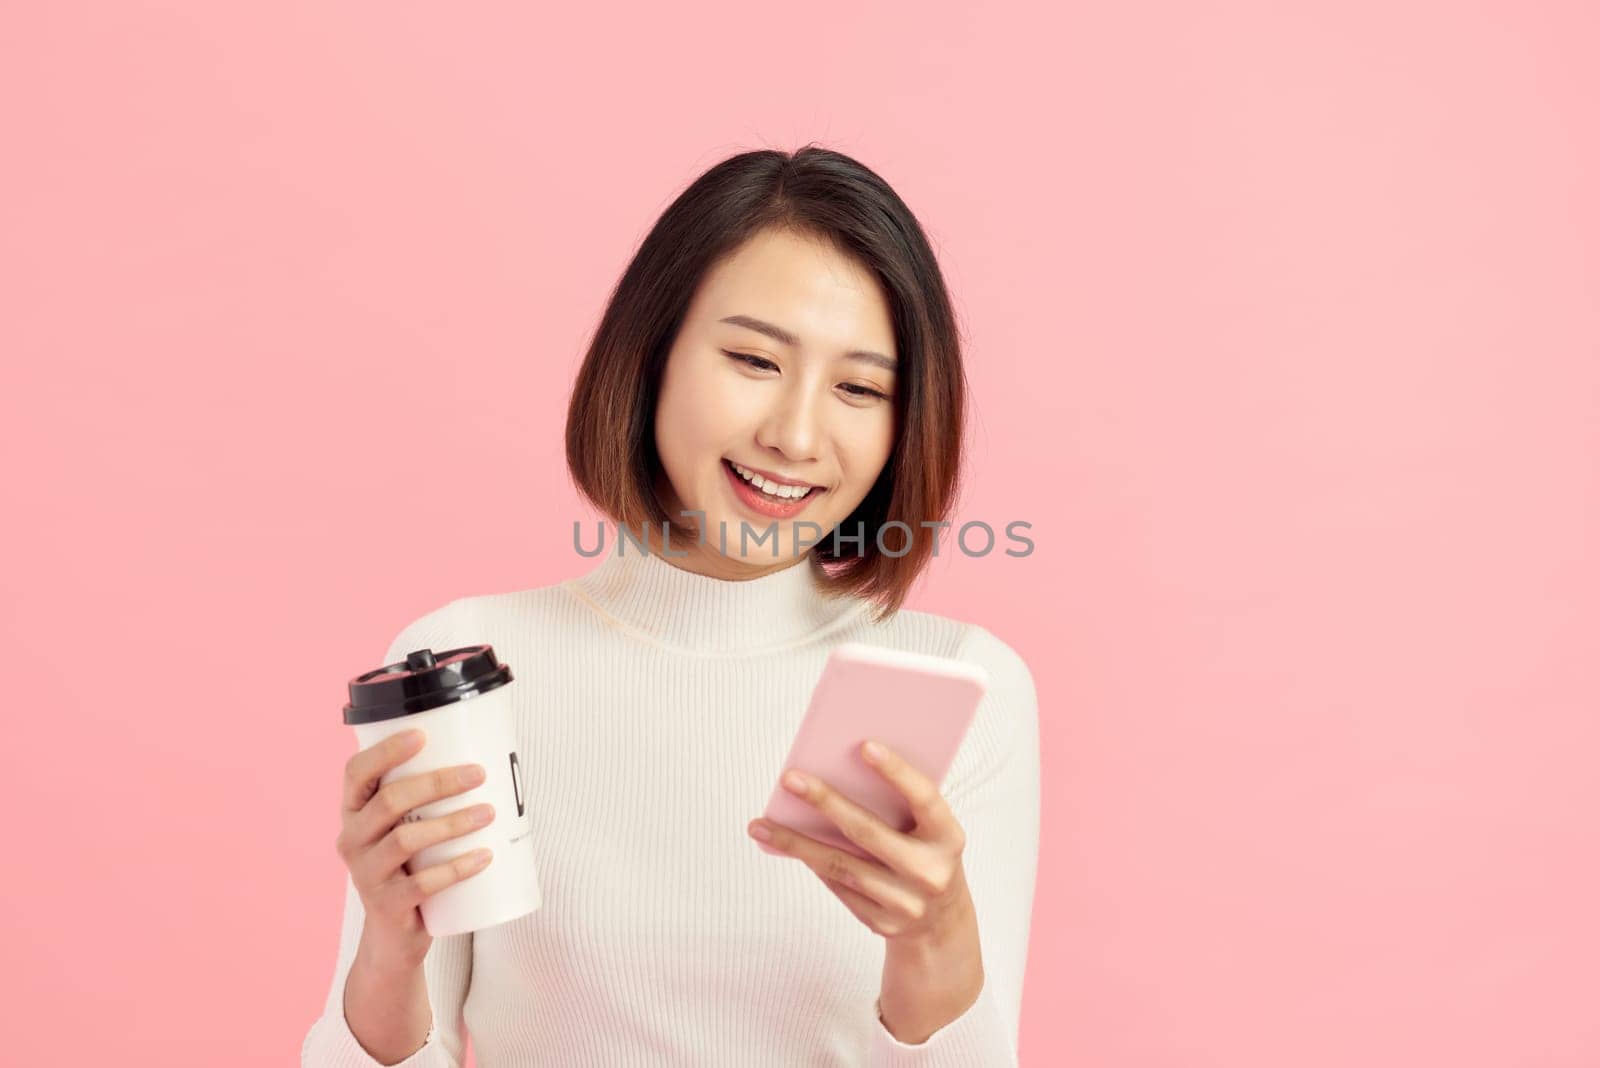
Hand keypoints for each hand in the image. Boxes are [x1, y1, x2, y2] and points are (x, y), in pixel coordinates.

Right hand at [334, 729, 498, 972]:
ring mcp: (366, 874)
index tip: (422, 735)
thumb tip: (488, 755)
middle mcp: (352, 840)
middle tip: (478, 774)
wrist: (394, 936)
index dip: (385, 751)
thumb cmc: (409, 867)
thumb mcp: (407, 829)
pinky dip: (457, 867)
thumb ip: (427, 800)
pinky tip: (484, 857)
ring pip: (406, 840)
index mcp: (354, 813)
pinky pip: (423, 883)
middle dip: (437, 783)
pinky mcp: (386, 905)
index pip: (356, 773)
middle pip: (390, 801)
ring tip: (488, 813)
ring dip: (452, 822)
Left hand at [746, 741, 973, 945]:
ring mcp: (906, 903)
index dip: (897, 772)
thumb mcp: (930, 831)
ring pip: (840, 865)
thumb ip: (901, 804)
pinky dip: (811, 862)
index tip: (864, 746)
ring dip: (796, 842)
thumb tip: (839, 769)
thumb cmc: (927, 855)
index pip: (924, 798)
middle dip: (825, 802)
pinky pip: (838, 886)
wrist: (942, 924)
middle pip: (868, 833)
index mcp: (949, 838)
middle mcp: (930, 872)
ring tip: (761, 824)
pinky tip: (786, 845)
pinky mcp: (882, 923)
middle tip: (790, 779)